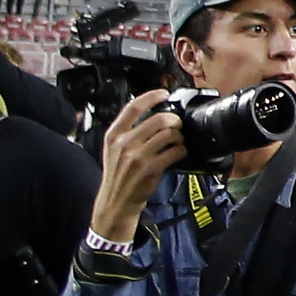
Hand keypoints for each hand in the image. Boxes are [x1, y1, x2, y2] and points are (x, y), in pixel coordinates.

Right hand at [91, 88, 186, 239]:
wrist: (115, 202)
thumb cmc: (117, 175)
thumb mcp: (113, 149)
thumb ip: (127, 132)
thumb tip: (150, 115)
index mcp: (114, 135)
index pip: (133, 107)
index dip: (151, 97)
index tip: (164, 93)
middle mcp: (124, 143)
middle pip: (158, 119)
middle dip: (174, 120)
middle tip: (177, 124)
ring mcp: (138, 156)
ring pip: (169, 134)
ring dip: (179, 136)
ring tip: (178, 141)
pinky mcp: (151, 168)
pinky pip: (175, 151)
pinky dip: (182, 150)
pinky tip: (179, 153)